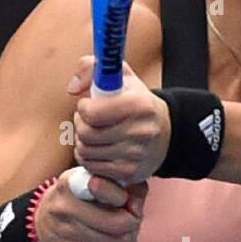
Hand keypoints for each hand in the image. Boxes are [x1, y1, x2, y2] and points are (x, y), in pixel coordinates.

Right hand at [34, 169, 147, 241]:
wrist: (41, 221)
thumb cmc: (74, 197)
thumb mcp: (90, 179)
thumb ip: (120, 183)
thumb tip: (138, 201)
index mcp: (70, 184)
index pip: (107, 191)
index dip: (125, 197)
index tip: (125, 198)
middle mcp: (65, 208)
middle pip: (118, 223)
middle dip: (133, 221)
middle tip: (133, 217)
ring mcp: (66, 234)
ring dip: (131, 236)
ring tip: (128, 229)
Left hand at [67, 55, 170, 183]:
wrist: (168, 132)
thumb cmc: (137, 101)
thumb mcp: (121, 76)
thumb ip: (92, 68)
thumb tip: (72, 88)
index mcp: (139, 105)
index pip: (91, 113)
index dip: (83, 107)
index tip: (89, 104)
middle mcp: (140, 132)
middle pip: (85, 134)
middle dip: (80, 124)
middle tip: (89, 119)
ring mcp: (135, 155)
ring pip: (85, 152)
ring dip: (82, 142)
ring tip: (93, 132)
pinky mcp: (130, 173)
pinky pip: (92, 167)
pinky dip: (88, 157)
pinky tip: (98, 148)